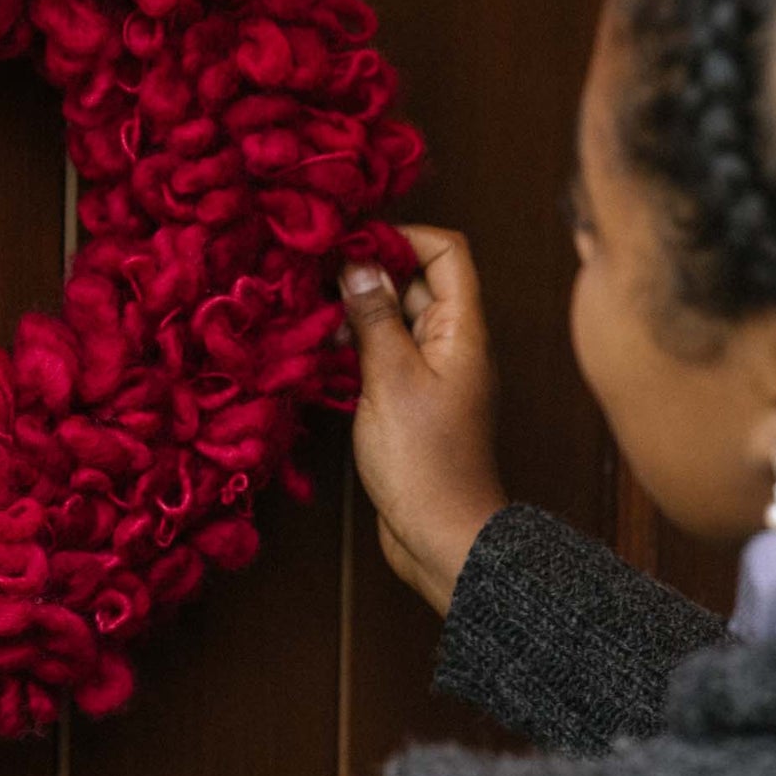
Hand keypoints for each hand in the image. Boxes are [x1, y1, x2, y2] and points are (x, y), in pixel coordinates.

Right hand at [339, 226, 507, 616]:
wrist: (442, 537)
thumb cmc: (425, 462)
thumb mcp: (390, 380)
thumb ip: (374, 318)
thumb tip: (357, 264)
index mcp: (462, 329)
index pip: (446, 251)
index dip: (399, 238)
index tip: (347, 246)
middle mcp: (453, 343)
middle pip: (416, 281)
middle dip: (367, 273)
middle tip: (314, 277)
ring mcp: (433, 373)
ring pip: (395, 319)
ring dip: (356, 313)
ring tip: (312, 318)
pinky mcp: (411, 401)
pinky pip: (385, 356)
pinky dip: (356, 348)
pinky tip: (322, 355)